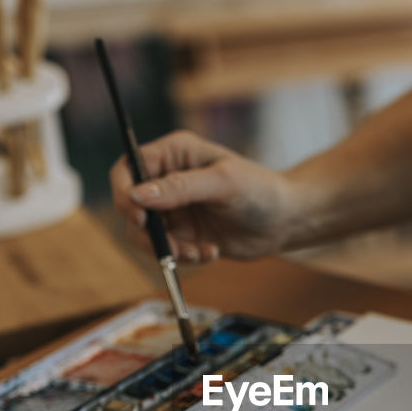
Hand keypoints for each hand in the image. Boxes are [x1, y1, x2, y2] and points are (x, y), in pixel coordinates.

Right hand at [110, 131, 297, 263]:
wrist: (285, 221)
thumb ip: (181, 187)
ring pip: (144, 234)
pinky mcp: (182, 233)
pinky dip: (183, 256)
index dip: (125, 193)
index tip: (140, 217)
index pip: (128, 169)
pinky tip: (210, 252)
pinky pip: (165, 250)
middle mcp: (167, 179)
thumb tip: (138, 195)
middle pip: (130, 206)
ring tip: (199, 252)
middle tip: (171, 248)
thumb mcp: (223, 183)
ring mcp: (173, 208)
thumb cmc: (260, 190)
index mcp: (173, 154)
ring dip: (167, 249)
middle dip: (148, 232)